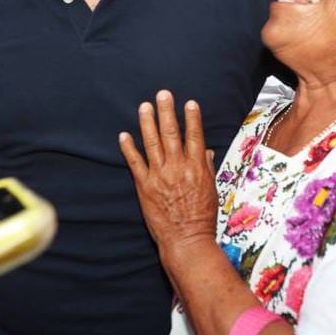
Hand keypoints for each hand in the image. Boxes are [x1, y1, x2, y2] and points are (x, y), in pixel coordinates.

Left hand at [119, 91, 218, 262]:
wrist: (186, 240)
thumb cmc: (201, 217)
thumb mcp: (211, 189)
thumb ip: (206, 167)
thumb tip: (205, 150)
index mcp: (196, 168)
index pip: (194, 136)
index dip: (192, 118)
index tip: (189, 103)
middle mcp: (178, 168)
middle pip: (172, 133)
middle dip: (167, 112)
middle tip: (163, 94)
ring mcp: (160, 176)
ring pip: (152, 143)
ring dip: (148, 123)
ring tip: (145, 106)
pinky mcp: (145, 186)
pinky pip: (135, 163)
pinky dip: (129, 148)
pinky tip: (124, 135)